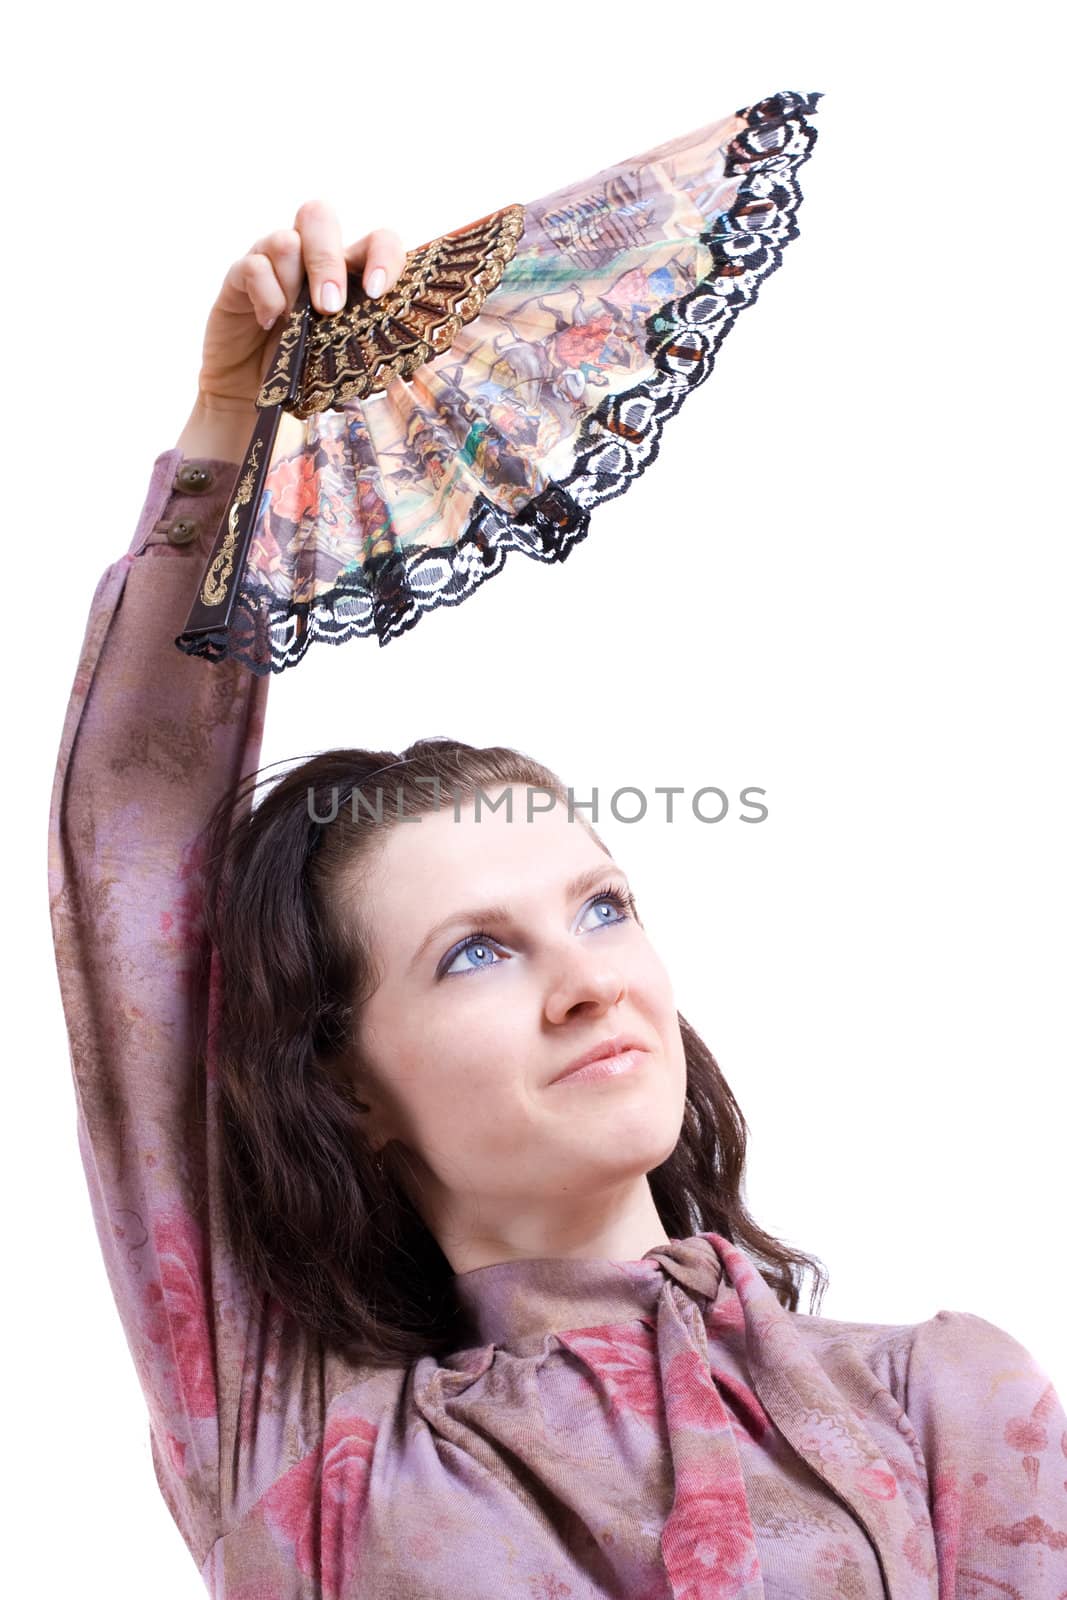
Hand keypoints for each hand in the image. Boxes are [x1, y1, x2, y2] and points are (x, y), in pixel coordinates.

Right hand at [195, 200, 407, 414]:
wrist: (254, 393)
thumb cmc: (305, 373)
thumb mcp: (344, 355)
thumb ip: (365, 335)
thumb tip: (390, 337)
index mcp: (347, 271)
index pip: (375, 240)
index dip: (383, 255)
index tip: (377, 292)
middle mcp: (308, 257)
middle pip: (318, 216)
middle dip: (325, 260)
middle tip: (329, 306)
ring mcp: (272, 263)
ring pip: (285, 241)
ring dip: (293, 282)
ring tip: (292, 322)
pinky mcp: (240, 278)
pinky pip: (253, 267)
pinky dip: (266, 295)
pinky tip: (270, 322)